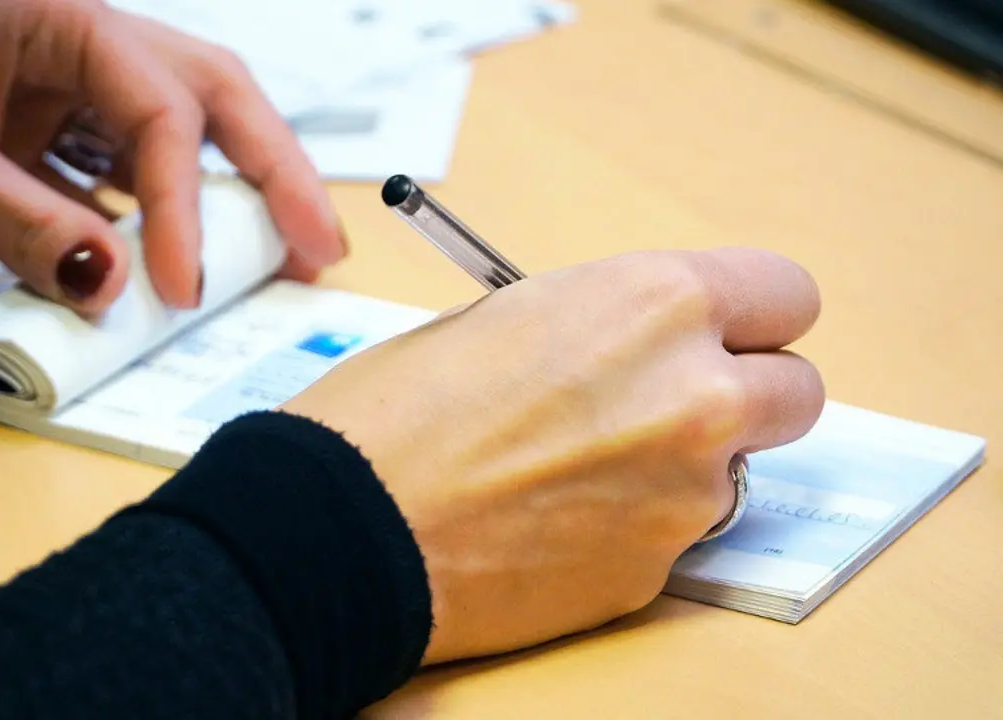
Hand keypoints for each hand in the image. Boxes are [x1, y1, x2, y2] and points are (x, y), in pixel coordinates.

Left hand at [0, 0, 344, 313]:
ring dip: (231, 192)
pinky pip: (123, 165)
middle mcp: (81, 37)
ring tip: (281, 253)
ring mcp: (66, 79)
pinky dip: (158, 211)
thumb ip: (23, 227)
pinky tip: (179, 255)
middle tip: (322, 247)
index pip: (160, 113)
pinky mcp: (45, 119)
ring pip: (179, 130)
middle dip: (274, 171)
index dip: (185, 204)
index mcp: (62, 15)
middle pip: (212, 97)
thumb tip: (113, 292)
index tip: (184, 286)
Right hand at [281, 248, 824, 663]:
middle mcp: (694, 396)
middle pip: (797, 391)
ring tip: (575, 471)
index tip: (727, 336)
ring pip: (733, 473)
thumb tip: (637, 347)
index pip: (784, 294)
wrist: (342, 527)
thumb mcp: (506, 317)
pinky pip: (673, 537)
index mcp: (653, 304)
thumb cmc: (394, 411)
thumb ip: (604, 323)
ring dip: (681, 467)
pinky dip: (631, 527)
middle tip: (674, 405)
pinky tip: (552, 521)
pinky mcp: (653, 573)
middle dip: (747, 395)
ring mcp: (683, 496)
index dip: (752, 316)